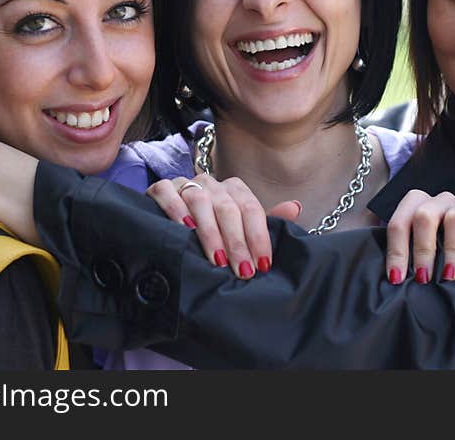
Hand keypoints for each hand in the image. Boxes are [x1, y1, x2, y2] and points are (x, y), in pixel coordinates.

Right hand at [146, 174, 300, 278]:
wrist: (168, 228)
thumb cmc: (210, 234)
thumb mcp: (239, 231)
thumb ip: (265, 223)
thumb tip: (295, 207)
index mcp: (234, 189)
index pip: (251, 208)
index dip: (258, 237)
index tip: (263, 265)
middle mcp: (211, 183)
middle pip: (227, 207)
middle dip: (237, 242)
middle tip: (243, 271)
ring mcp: (185, 184)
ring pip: (200, 200)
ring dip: (210, 232)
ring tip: (218, 260)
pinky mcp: (160, 188)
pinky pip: (167, 193)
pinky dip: (175, 209)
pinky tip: (184, 229)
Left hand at [385, 190, 454, 283]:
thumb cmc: (424, 245)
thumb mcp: (406, 244)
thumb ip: (394, 251)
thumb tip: (379, 276)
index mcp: (413, 203)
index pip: (399, 223)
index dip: (397, 252)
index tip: (397, 279)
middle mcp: (436, 201)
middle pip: (425, 216)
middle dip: (422, 251)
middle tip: (422, 279)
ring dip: (450, 249)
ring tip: (447, 274)